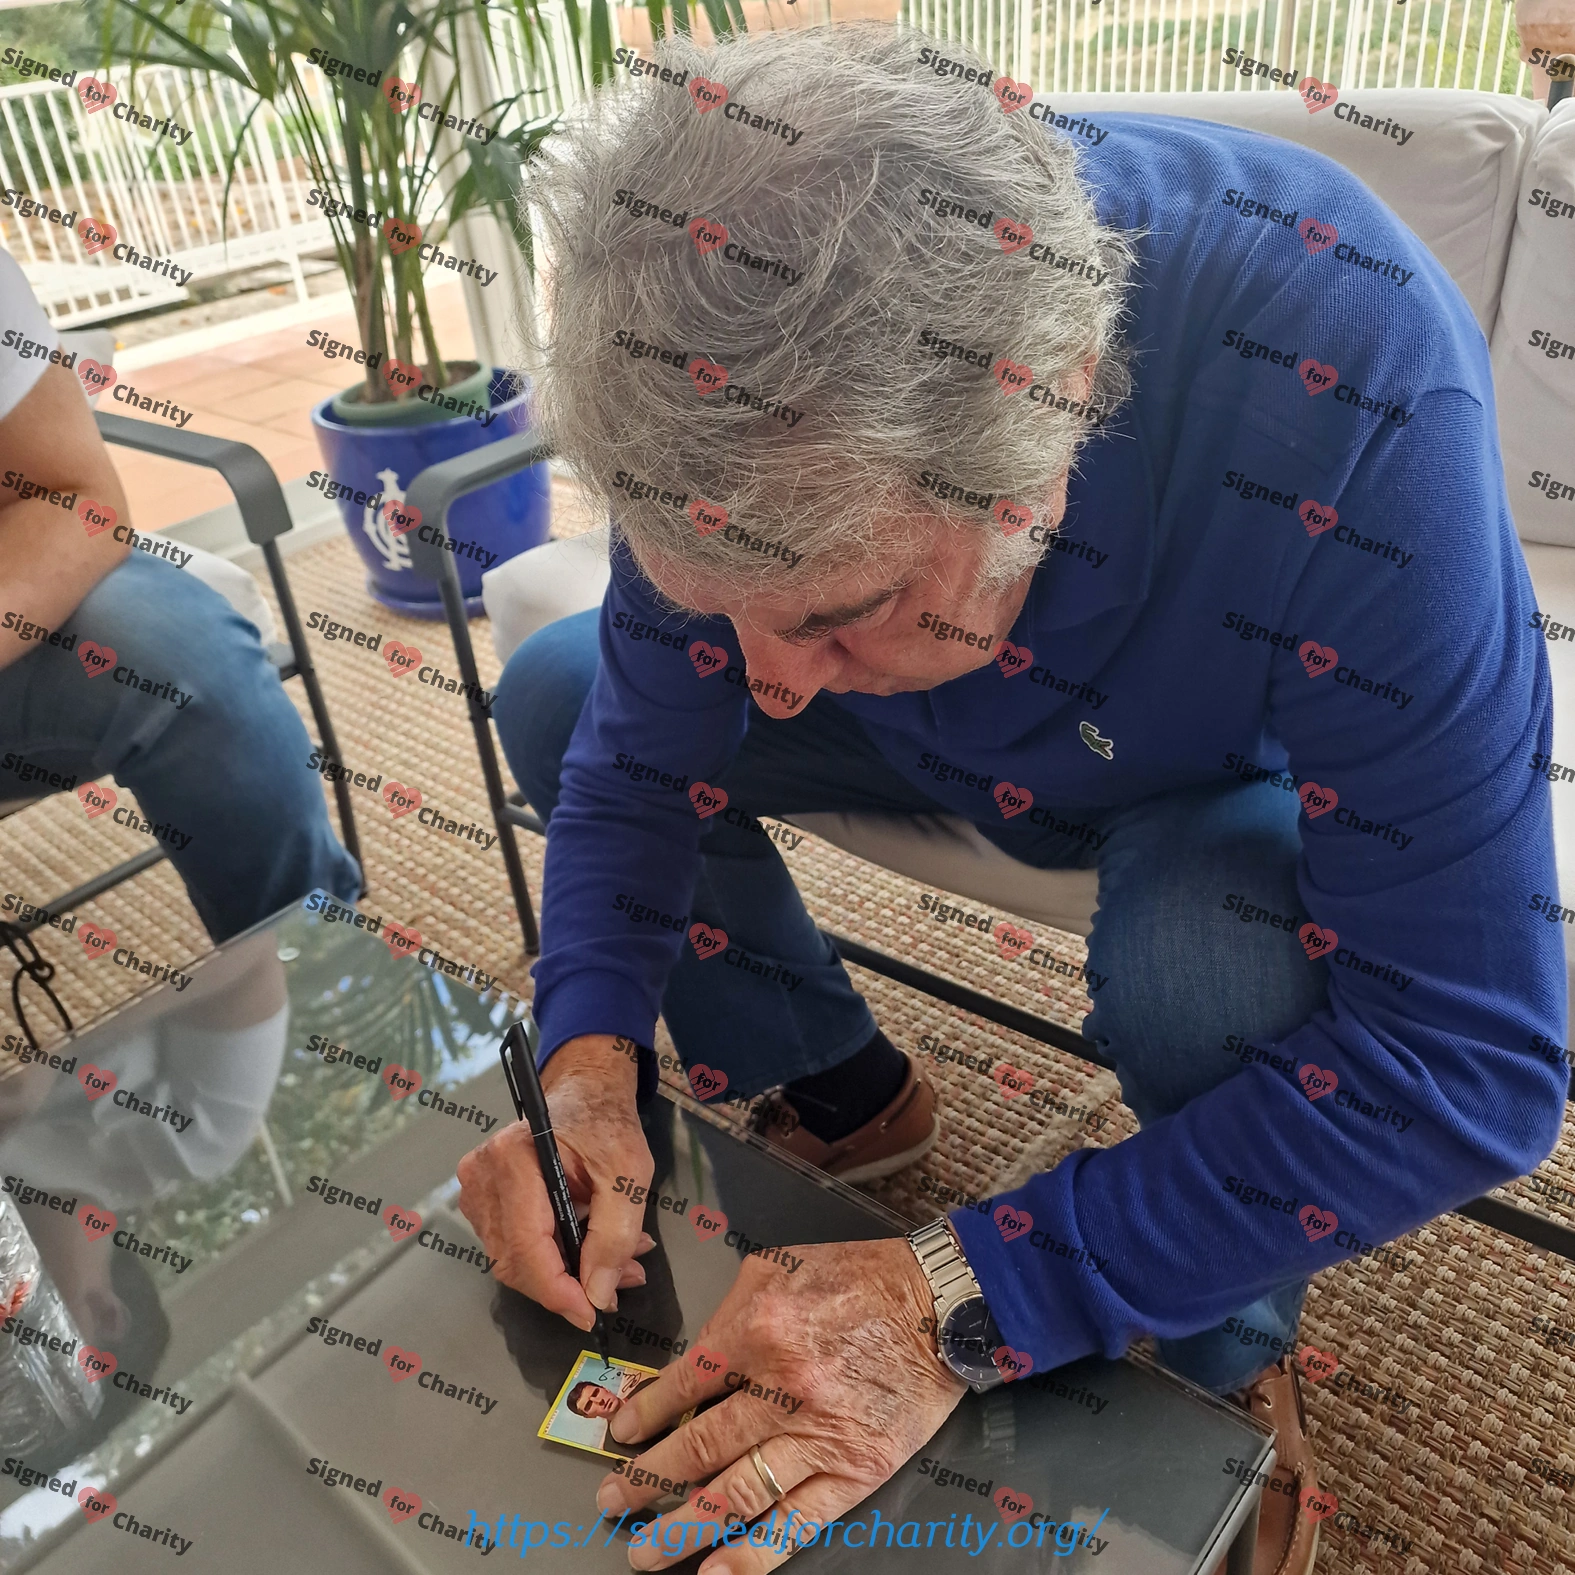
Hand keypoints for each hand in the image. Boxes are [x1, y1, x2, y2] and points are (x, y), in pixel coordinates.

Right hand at [456, 1034, 655, 1329]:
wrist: (585, 1092)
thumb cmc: (606, 1124)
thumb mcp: (628, 1174)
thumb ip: (615, 1236)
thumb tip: (598, 1294)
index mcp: (515, 1158)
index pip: (526, 1245)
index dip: (557, 1290)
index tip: (590, 1314)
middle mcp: (482, 1174)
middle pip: (515, 1260)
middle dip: (566, 1284)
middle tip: (618, 1284)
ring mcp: (475, 1187)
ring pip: (512, 1259)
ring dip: (562, 1272)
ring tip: (614, 1262)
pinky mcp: (481, 1198)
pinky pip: (510, 1246)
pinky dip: (549, 1257)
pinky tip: (587, 1246)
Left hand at [593, 1237, 967, 1571]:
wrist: (939, 1302)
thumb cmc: (859, 1278)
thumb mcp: (779, 1265)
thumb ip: (729, 1313)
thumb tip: (691, 1364)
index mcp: (760, 1329)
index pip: (685, 1383)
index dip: (646, 1415)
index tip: (622, 1436)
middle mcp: (784, 1387)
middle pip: (700, 1445)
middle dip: (646, 1480)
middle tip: (612, 1503)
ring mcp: (821, 1435)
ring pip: (736, 1493)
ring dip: (683, 1528)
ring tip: (645, 1552)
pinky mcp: (857, 1469)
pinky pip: (797, 1522)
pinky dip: (754, 1555)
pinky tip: (716, 1574)